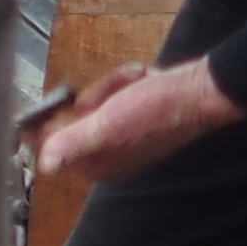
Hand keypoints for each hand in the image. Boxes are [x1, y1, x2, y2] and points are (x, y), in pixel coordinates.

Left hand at [35, 57, 244, 187]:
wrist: (202, 89)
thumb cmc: (159, 108)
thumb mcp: (109, 124)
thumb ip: (73, 144)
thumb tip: (43, 166)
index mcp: (99, 166)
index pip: (53, 147)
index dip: (50, 121)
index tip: (59, 99)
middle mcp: (109, 157)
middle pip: (73, 121)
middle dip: (93, 98)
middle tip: (116, 90)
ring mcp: (123, 138)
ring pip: (94, 104)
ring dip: (111, 87)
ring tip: (135, 81)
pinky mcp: (136, 119)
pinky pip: (114, 96)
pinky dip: (124, 84)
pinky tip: (142, 79)